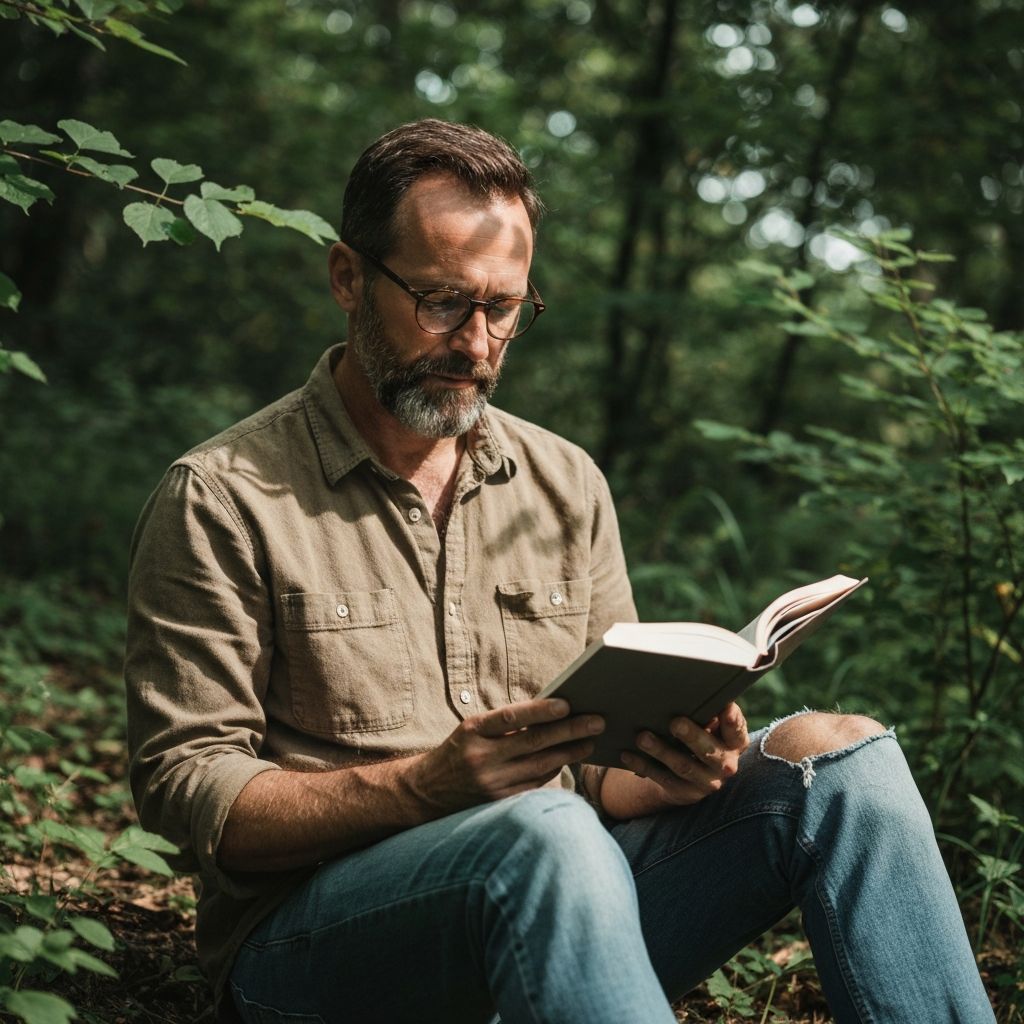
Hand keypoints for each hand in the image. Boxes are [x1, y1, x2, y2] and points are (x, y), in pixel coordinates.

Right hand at [407, 698, 604, 814]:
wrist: (426, 791)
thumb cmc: (458, 751)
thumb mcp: (472, 730)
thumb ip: (505, 724)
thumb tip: (551, 712)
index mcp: (473, 731)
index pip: (511, 717)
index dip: (540, 710)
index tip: (567, 704)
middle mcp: (481, 757)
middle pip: (534, 743)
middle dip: (570, 731)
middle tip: (598, 722)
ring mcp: (490, 783)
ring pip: (540, 766)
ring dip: (569, 753)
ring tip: (590, 741)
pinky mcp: (498, 803)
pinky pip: (534, 786)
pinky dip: (553, 772)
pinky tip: (568, 761)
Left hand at [619, 702, 748, 806]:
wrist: (693, 774)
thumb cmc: (701, 735)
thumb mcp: (710, 726)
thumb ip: (707, 715)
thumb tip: (689, 697)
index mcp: (734, 743)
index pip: (737, 732)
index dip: (733, 721)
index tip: (726, 708)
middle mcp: (725, 765)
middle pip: (709, 751)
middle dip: (692, 736)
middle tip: (675, 723)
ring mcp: (705, 781)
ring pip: (683, 766)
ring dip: (661, 751)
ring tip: (642, 737)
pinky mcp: (684, 792)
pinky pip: (662, 778)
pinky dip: (643, 766)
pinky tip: (627, 755)